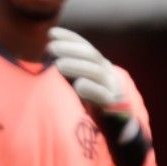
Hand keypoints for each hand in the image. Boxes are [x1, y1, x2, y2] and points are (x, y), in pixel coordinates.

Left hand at [51, 28, 152, 165]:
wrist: (119, 132)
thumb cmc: (94, 107)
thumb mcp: (80, 86)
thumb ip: (68, 72)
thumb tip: (47, 57)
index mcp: (101, 67)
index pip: (86, 47)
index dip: (70, 38)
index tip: (51, 33)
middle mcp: (108, 74)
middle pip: (91, 56)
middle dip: (70, 50)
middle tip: (51, 48)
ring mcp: (113, 89)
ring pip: (96, 72)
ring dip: (77, 66)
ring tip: (59, 65)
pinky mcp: (115, 106)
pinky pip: (104, 95)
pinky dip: (92, 89)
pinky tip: (79, 85)